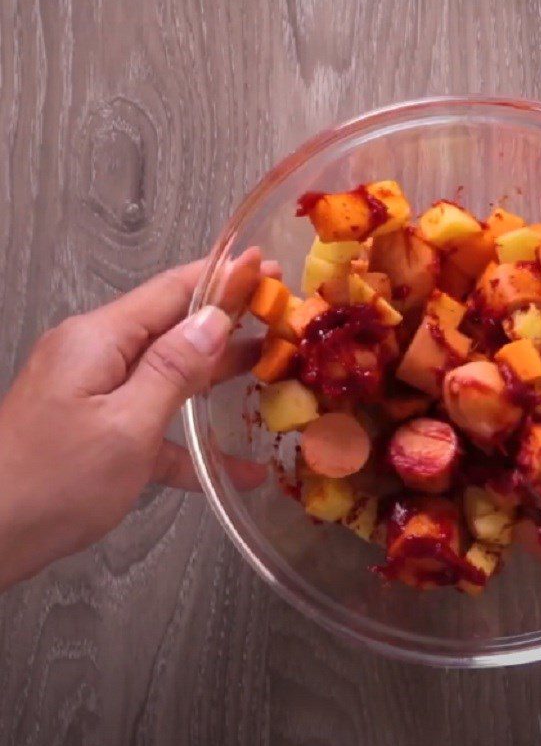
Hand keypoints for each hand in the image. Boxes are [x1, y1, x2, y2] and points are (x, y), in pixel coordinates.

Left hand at [0, 249, 276, 589]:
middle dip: (228, 319)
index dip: (223, 275)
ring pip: (168, 373)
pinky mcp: (96, 429)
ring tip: (270, 363)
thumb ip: (173, 370)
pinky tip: (238, 469)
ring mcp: (94, 393)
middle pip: (173, 328)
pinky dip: (190, 441)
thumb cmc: (55, 482)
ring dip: (216, 374)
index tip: (268, 263)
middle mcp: (96, 355)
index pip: (173, 292)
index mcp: (100, 340)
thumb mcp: (126, 426)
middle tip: (281, 313)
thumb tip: (214, 320)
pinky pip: (152, 424)